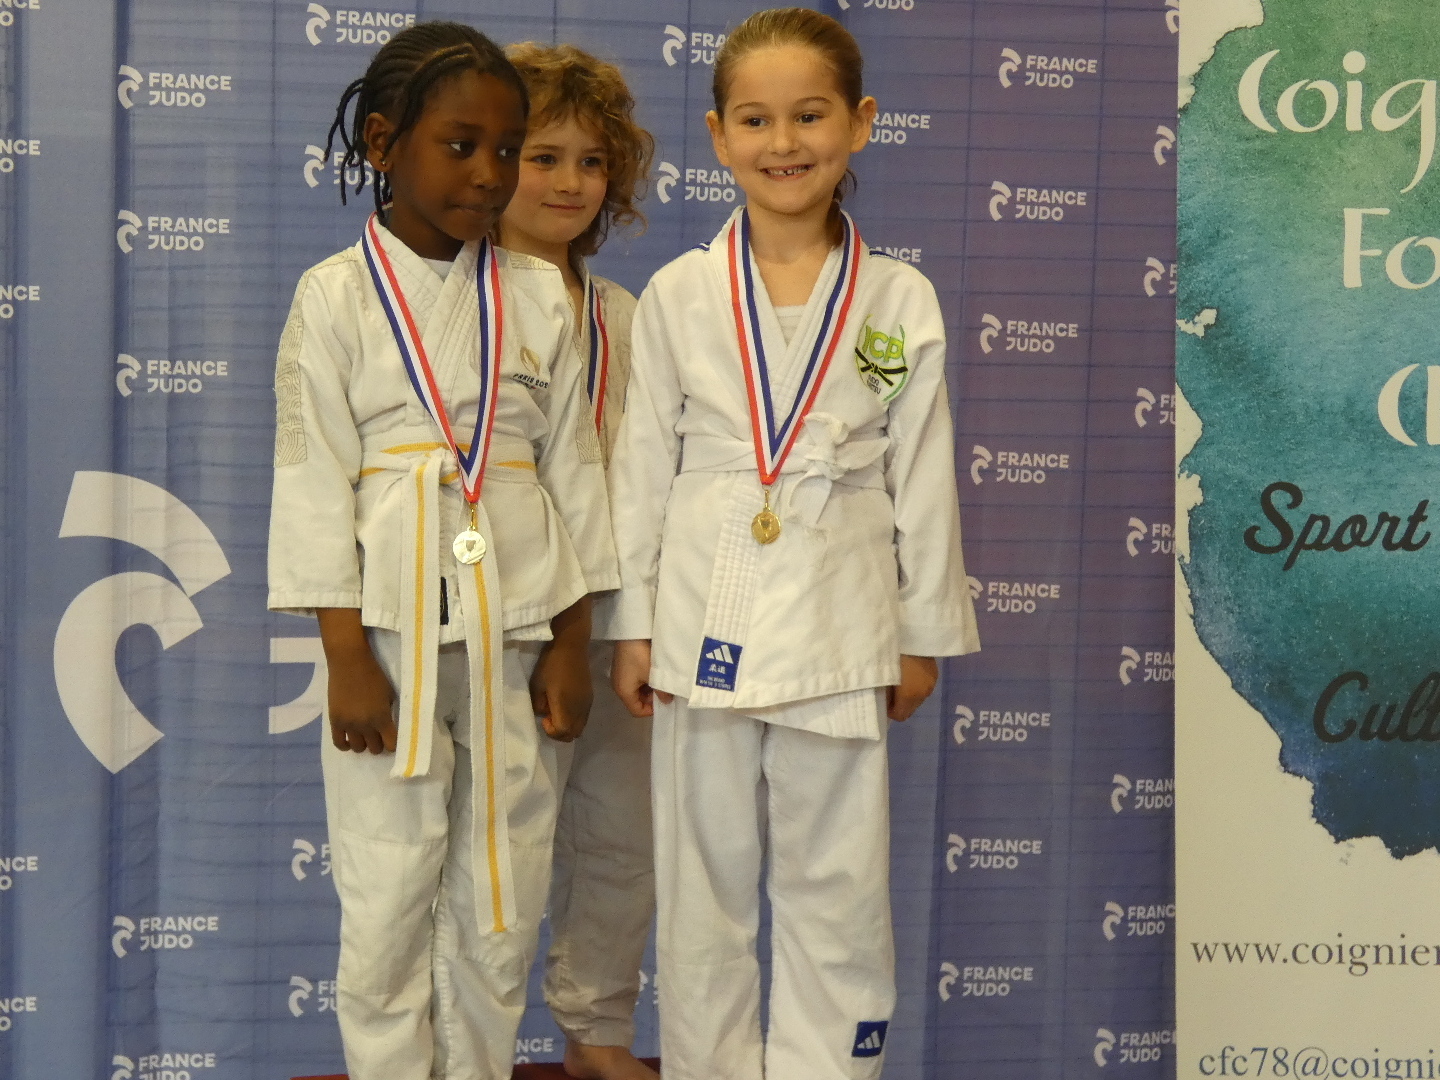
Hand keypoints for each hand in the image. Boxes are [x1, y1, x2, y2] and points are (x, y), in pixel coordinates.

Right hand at [317, 609, 396, 753]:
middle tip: (379, 735)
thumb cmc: (374, 674)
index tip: (393, 738)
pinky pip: (339, 743)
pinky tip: (350, 740)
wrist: (350, 662)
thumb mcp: (390, 694)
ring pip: (358, 748)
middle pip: (375, 748)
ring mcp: (348, 725)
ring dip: (363, 744)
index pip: (391, 745)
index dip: (393, 744)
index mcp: (382, 718)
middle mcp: (365, 725)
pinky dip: (346, 745)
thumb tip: (390, 726)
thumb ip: (389, 712)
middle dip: (379, 743)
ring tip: (365, 735)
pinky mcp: (335, 721)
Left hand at [531, 597, 592, 741]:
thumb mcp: (537, 685)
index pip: (562, 732)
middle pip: (572, 734)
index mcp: (566, 706)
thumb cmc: (551, 663)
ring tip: (556, 710)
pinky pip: (583, 717)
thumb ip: (539, 704)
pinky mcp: (590, 696)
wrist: (571, 645)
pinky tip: (565, 704)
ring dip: (567, 725)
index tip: (543, 718)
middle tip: (549, 716)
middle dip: (559, 732)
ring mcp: (587, 703)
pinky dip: (574, 718)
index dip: (550, 730)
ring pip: (580, 727)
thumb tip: (545, 713)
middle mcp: (580, 708)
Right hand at [612, 639, 671, 717]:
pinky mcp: (623, 667)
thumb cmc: (641, 656)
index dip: (651, 711)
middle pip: (636, 701)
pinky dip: (644, 680)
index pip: (637, 711)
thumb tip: (667, 701)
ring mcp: (620, 676)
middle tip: (665, 691)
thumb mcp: (653, 675)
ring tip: (661, 681)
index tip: (664, 702)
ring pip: (636, 690)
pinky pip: (634, 680)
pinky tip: (653, 672)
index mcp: (623, 692)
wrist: (632, 631)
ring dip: (649, 689)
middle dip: (651, 699)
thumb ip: (662, 691)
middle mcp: (618, 686)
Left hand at [887, 654, 937, 721]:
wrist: (912, 632)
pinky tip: (910, 674)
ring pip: (918, 698)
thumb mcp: (883, 674)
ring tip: (899, 680)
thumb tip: (884, 702)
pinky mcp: (935, 674)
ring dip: (909, 694)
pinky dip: (916, 685)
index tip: (883, 702)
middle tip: (890, 690)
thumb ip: (884, 692)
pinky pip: (924, 687)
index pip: (900, 716)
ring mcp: (931, 683)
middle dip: (900, 704)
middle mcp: (923, 693)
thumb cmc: (892, 652)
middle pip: (910, 708)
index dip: (890, 712)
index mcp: (910, 695)